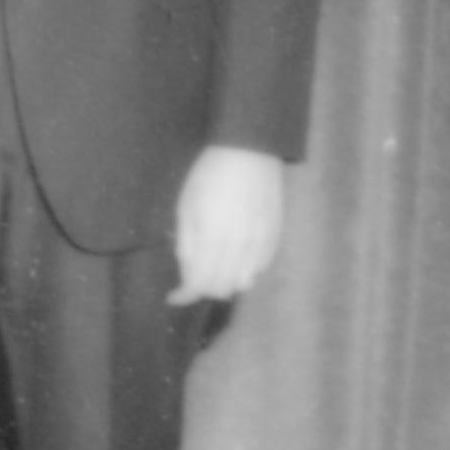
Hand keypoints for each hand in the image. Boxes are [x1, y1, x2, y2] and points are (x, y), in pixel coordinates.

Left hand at [170, 144, 286, 306]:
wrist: (250, 153)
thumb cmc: (208, 176)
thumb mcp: (185, 207)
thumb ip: (186, 245)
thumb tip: (187, 275)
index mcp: (212, 237)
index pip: (200, 284)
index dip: (184, 296)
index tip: (173, 296)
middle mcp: (240, 245)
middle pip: (222, 288)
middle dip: (203, 289)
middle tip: (190, 280)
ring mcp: (261, 242)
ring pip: (244, 283)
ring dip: (225, 282)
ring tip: (212, 269)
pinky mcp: (275, 237)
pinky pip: (260, 268)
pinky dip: (245, 271)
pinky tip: (234, 259)